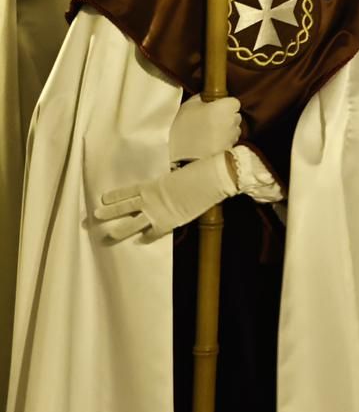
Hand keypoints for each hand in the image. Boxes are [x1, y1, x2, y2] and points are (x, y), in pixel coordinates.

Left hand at [94, 151, 239, 242]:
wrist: (210, 179)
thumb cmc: (197, 172)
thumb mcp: (176, 175)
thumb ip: (166, 184)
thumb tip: (165, 187)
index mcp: (151, 185)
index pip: (127, 191)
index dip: (115, 196)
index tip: (103, 199)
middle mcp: (149, 199)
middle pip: (124, 207)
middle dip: (109, 212)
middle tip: (95, 217)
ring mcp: (157, 212)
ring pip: (132, 224)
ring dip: (120, 230)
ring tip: (109, 235)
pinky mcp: (168, 223)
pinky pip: (153, 233)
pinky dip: (148, 236)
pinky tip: (143, 239)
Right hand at [169, 95, 241, 163]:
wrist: (182, 155)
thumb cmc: (185, 127)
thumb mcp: (188, 106)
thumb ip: (201, 98)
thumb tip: (206, 98)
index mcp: (225, 107)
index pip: (234, 102)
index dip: (226, 104)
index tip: (216, 108)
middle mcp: (233, 120)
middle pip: (236, 116)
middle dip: (226, 117)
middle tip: (211, 121)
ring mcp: (233, 136)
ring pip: (234, 129)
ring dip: (226, 130)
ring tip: (210, 134)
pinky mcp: (231, 149)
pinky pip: (230, 142)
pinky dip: (224, 142)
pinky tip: (210, 144)